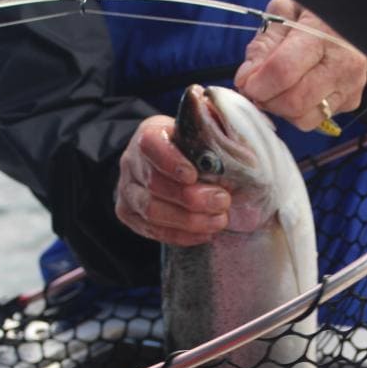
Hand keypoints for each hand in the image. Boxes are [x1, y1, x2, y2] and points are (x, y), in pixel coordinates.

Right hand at [115, 116, 230, 245]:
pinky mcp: (129, 215)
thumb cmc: (191, 148)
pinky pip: (153, 231)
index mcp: (149, 134)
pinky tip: (205, 233)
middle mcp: (131, 162)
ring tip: (219, 220)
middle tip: (222, 201)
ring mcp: (127, 190)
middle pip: (154, 183)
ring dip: (189, 220)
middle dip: (191, 197)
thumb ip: (214, 132)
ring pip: (151, 211)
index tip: (194, 175)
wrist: (166, 165)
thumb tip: (239, 141)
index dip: (171, 161)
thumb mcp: (201, 132)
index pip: (151, 145)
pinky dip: (182, 235)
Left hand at [234, 0, 366, 131]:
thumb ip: (262, 46)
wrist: (346, 24)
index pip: (283, 72)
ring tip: (277, 91)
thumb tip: (246, 80)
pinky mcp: (350, 102)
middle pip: (294, 102)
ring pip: (304, 119)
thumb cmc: (312, 18)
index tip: (247, 85)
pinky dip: (297, 112)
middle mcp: (342, 64)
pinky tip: (296, 92)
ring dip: (281, 110)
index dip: (259, 84)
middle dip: (268, 101)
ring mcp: (349, 87)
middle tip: (258, 91)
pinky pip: (314, 120)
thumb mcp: (283, 16)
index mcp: (323, 36)